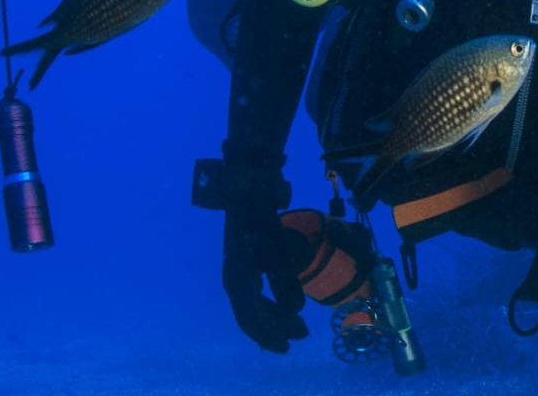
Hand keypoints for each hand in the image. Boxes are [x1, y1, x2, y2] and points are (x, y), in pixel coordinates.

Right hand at [221, 206, 308, 352]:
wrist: (245, 191)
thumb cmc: (261, 219)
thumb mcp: (277, 250)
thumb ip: (285, 282)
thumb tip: (295, 311)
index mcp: (237, 280)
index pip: (251, 320)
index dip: (269, 336)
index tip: (288, 346)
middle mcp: (234, 280)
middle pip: (253, 316)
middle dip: (277, 328)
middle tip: (303, 332)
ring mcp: (237, 272)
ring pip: (254, 306)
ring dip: (275, 317)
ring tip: (299, 322)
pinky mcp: (243, 264)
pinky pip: (255, 294)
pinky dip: (271, 303)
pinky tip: (286, 305)